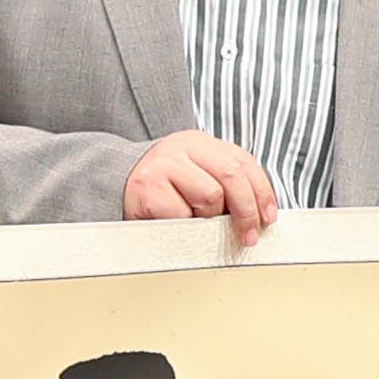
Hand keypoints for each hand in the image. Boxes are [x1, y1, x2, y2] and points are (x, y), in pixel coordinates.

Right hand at [119, 134, 282, 251]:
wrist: (111, 185)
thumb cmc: (161, 190)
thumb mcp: (195, 177)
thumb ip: (224, 185)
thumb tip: (259, 216)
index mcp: (199, 142)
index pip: (243, 162)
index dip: (262, 192)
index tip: (268, 219)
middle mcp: (182, 147)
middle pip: (232, 176)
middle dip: (247, 211)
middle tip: (248, 236)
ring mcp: (163, 165)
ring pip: (210, 197)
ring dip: (209, 219)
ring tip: (193, 221)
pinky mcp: (148, 187)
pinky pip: (183, 215)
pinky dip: (185, 227)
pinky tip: (174, 224)